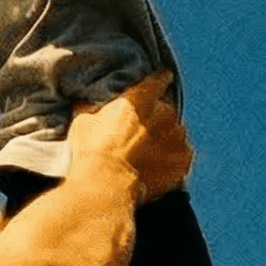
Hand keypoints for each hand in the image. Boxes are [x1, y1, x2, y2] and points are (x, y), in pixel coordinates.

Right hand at [69, 71, 190, 202]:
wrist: (106, 184)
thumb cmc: (92, 152)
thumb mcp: (82, 120)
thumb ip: (92, 105)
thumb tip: (88, 100)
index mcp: (140, 99)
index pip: (158, 80)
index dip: (158, 81)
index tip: (159, 81)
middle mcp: (163, 113)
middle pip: (165, 108)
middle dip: (155, 116)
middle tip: (138, 132)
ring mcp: (176, 137)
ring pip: (175, 132)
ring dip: (165, 138)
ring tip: (146, 153)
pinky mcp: (182, 160)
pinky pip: (182, 154)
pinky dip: (172, 158)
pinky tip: (158, 166)